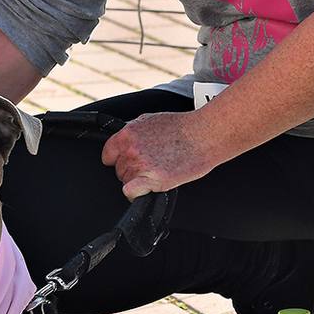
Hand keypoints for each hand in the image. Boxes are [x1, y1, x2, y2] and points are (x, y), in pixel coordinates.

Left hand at [100, 111, 221, 199]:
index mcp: (127, 133)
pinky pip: (130, 192)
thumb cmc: (183, 126)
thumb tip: (124, 139)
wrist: (205, 134)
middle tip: (151, 165)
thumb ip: (133, 131)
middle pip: (118, 170)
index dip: (118, 159)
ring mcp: (140, 165)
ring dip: (138, 180)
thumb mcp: (149, 119)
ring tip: (157, 171)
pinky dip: (135, 194)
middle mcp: (131, 149)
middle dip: (131, 169)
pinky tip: (146, 189)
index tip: (128, 160)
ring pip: (126, 181)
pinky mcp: (153, 180)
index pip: (108, 154)